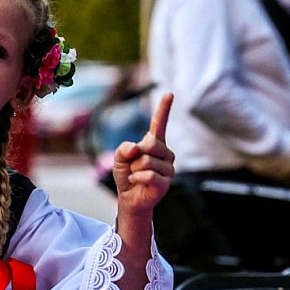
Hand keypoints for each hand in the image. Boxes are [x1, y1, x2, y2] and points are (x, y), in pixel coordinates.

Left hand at [112, 93, 174, 214]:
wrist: (129, 196)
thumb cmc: (127, 174)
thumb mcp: (119, 158)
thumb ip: (124, 148)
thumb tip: (136, 148)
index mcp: (154, 143)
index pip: (159, 124)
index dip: (164, 109)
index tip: (169, 93)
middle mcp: (165, 153)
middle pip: (150, 144)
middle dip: (134, 156)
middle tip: (132, 166)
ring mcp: (168, 168)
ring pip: (147, 161)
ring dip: (134, 169)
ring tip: (135, 174)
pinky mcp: (165, 182)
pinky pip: (148, 175)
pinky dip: (136, 178)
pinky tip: (135, 181)